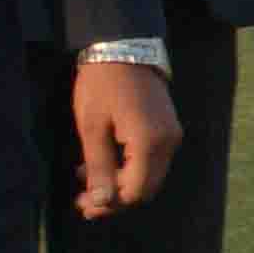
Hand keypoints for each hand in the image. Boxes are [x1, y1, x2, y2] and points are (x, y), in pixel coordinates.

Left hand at [72, 51, 179, 212]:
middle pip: (145, 188)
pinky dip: (129, 168)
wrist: (124, 47)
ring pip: (148, 176)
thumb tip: (100, 202)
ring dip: (119, 183)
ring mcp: (172, 136)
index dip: (109, 204)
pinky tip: (104, 162)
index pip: (134, 191)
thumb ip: (98, 167)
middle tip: (82, 199)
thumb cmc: (102, 84)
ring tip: (86, 179)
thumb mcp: (92, 126)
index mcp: (150, 143)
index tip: (81, 205)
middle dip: (114, 198)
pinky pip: (151, 160)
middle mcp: (168, 143)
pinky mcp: (168, 129)